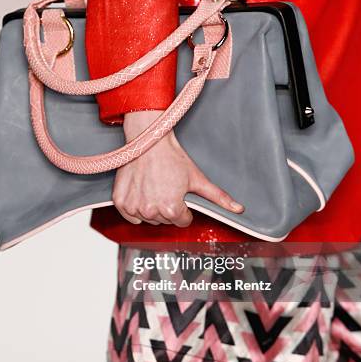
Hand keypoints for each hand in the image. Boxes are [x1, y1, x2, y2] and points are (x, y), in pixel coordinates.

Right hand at [112, 110, 243, 225]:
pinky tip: (142, 191)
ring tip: (154, 186)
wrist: (149, 140)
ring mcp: (134, 207)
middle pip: (165, 220)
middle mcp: (151, 211)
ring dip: (152, 207)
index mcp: (171, 209)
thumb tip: (239, 209)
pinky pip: (130, 216)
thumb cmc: (173, 158)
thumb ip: (219, 198)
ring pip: (148, 219)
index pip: (182, 221)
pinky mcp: (120, 202)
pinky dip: (135, 207)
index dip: (184, 207)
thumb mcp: (198, 179)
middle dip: (168, 206)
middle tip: (167, 186)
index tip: (179, 192)